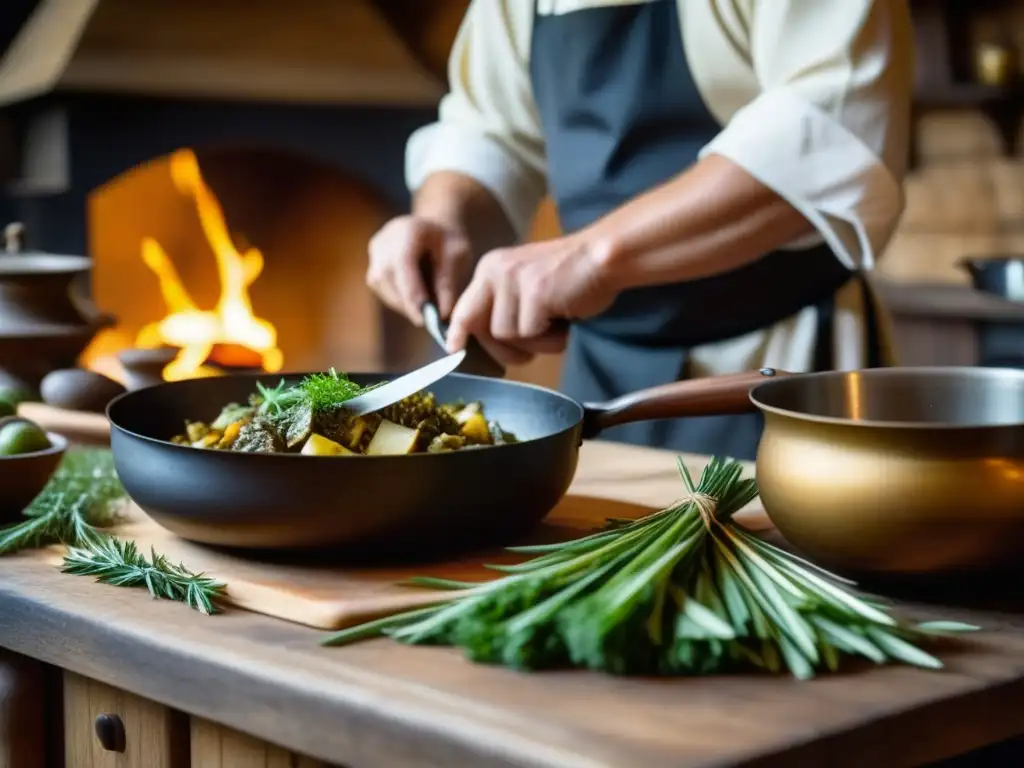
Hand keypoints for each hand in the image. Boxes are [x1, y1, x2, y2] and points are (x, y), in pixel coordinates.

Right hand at [366, 215, 472, 325]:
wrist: (433, 230)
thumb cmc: (447, 242)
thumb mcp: (457, 257)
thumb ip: (448, 283)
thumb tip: (442, 314)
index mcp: (408, 230)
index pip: (403, 262)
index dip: (412, 292)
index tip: (426, 317)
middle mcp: (385, 240)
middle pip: (387, 276)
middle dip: (407, 303)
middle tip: (428, 321)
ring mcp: (374, 252)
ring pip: (381, 285)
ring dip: (402, 303)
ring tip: (424, 312)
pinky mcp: (372, 265)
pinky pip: (380, 287)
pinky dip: (397, 299)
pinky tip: (414, 302)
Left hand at [446, 236, 616, 365]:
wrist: (603, 256)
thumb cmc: (570, 276)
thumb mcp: (526, 286)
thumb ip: (504, 305)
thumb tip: (486, 339)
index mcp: (490, 268)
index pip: (464, 308)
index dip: (458, 333)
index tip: (454, 350)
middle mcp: (495, 271)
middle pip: (482, 329)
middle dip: (504, 350)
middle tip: (528, 354)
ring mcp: (513, 280)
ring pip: (508, 336)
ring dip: (536, 342)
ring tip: (557, 323)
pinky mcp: (533, 293)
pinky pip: (530, 334)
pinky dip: (551, 338)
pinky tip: (566, 320)